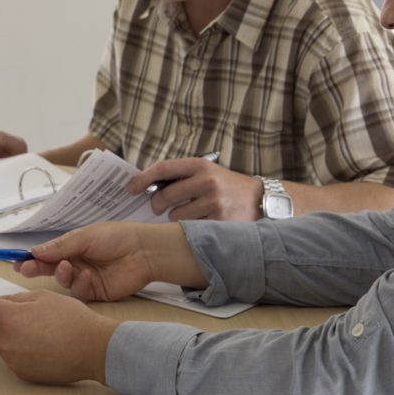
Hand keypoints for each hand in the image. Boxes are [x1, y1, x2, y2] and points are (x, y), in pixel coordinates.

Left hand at [0, 278, 117, 383]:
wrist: (94, 349)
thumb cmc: (73, 320)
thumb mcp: (42, 297)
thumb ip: (15, 299)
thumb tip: (0, 302)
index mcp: (8, 319)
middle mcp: (4, 342)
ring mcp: (10, 359)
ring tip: (5, 313)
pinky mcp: (19, 370)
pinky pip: (7, 351)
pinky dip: (9, 340)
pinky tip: (25, 334)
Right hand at [14, 223, 160, 300]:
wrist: (144, 252)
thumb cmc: (117, 237)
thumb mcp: (86, 237)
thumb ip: (60, 247)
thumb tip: (34, 251)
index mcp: (73, 246)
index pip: (47, 253)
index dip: (32, 257)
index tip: (17, 261)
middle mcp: (76, 262)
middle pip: (50, 269)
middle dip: (37, 269)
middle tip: (25, 269)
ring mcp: (85, 278)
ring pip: (62, 281)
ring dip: (62, 275)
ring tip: (67, 266)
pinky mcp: (94, 292)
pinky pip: (78, 292)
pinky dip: (80, 284)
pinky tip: (88, 276)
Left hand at [128, 157, 263, 220]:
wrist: (262, 201)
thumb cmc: (229, 187)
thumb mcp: (210, 172)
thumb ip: (184, 177)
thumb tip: (149, 186)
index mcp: (201, 165)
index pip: (164, 168)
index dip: (143, 178)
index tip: (131, 188)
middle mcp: (207, 181)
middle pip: (165, 196)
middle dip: (156, 204)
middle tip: (157, 208)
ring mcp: (213, 203)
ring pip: (176, 216)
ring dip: (176, 219)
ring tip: (188, 215)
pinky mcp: (219, 222)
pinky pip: (191, 229)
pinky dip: (191, 229)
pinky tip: (201, 224)